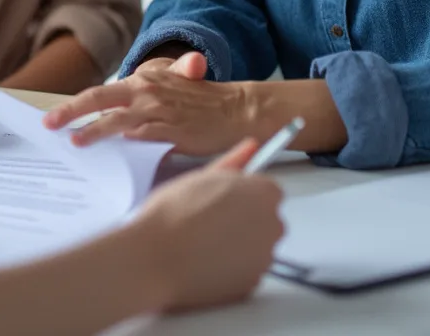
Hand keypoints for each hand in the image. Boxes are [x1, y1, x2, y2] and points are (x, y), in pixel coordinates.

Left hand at [43, 51, 248, 155]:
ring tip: (75, 142)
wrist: (236, 108)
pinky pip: (142, 138)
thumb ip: (138, 104)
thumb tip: (109, 120)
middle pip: (99, 98)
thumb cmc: (200, 102)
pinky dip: (124, 145)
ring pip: (116, 120)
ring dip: (93, 131)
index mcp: (142, 80)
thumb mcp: (168, 91)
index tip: (54, 117)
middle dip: (71, 111)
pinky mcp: (171, 131)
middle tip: (50, 123)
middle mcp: (146, 91)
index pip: (100, 92)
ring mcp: (157, 111)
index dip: (75, 105)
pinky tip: (111, 154)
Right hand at [135, 139, 282, 312]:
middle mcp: (273, 225)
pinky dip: (232, 268)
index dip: (242, 195)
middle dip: (245, 219)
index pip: (267, 190)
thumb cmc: (175, 211)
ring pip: (255, 247)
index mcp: (264, 193)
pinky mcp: (252, 284)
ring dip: (238, 245)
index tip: (222, 200)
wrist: (156, 257)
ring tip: (204, 243)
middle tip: (210, 220)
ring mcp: (265, 258)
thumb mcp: (202, 175)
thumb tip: (251, 146)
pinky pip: (246, 271)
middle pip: (265, 219)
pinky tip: (205, 263)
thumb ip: (234, 161)